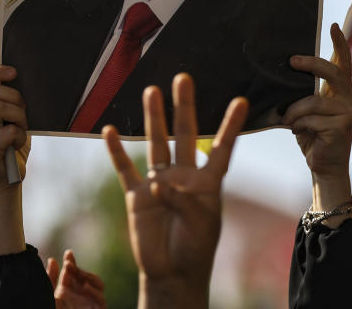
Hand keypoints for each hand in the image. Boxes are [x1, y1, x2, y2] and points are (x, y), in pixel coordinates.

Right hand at [0, 64, 28, 189]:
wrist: (9, 175)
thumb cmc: (13, 141)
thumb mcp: (14, 115)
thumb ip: (11, 98)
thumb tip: (22, 77)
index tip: (13, 72)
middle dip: (15, 97)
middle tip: (23, 109)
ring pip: (1, 108)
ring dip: (20, 117)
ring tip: (21, 128)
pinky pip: (10, 130)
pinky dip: (21, 136)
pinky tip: (17, 144)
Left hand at [47, 249, 106, 308]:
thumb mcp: (51, 297)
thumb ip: (51, 279)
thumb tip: (53, 259)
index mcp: (73, 291)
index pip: (76, 274)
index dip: (73, 263)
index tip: (68, 253)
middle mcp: (85, 296)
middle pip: (87, 277)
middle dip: (78, 269)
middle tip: (68, 262)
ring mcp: (93, 304)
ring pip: (97, 285)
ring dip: (86, 278)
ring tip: (74, 273)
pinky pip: (101, 300)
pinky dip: (94, 292)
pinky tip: (85, 287)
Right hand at [102, 74, 247, 308]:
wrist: (172, 272)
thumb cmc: (195, 247)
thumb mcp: (200, 222)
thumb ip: (183, 200)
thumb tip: (159, 184)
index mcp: (207, 180)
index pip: (221, 147)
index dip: (230, 125)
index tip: (241, 100)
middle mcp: (183, 175)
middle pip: (185, 134)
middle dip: (184, 107)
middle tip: (183, 78)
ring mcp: (159, 182)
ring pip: (155, 143)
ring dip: (153, 118)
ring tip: (151, 91)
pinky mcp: (137, 196)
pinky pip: (125, 169)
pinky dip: (116, 151)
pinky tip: (109, 130)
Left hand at [283, 23, 351, 225]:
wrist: (325, 166)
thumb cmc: (313, 136)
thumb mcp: (308, 110)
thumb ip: (306, 93)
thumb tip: (286, 75)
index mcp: (343, 91)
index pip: (343, 63)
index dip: (340, 44)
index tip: (334, 26)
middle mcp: (351, 97)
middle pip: (333, 72)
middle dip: (312, 65)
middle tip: (292, 61)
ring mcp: (349, 111)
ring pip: (313, 101)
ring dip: (294, 112)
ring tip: (289, 122)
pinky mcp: (342, 125)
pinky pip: (310, 118)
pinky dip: (298, 125)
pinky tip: (300, 133)